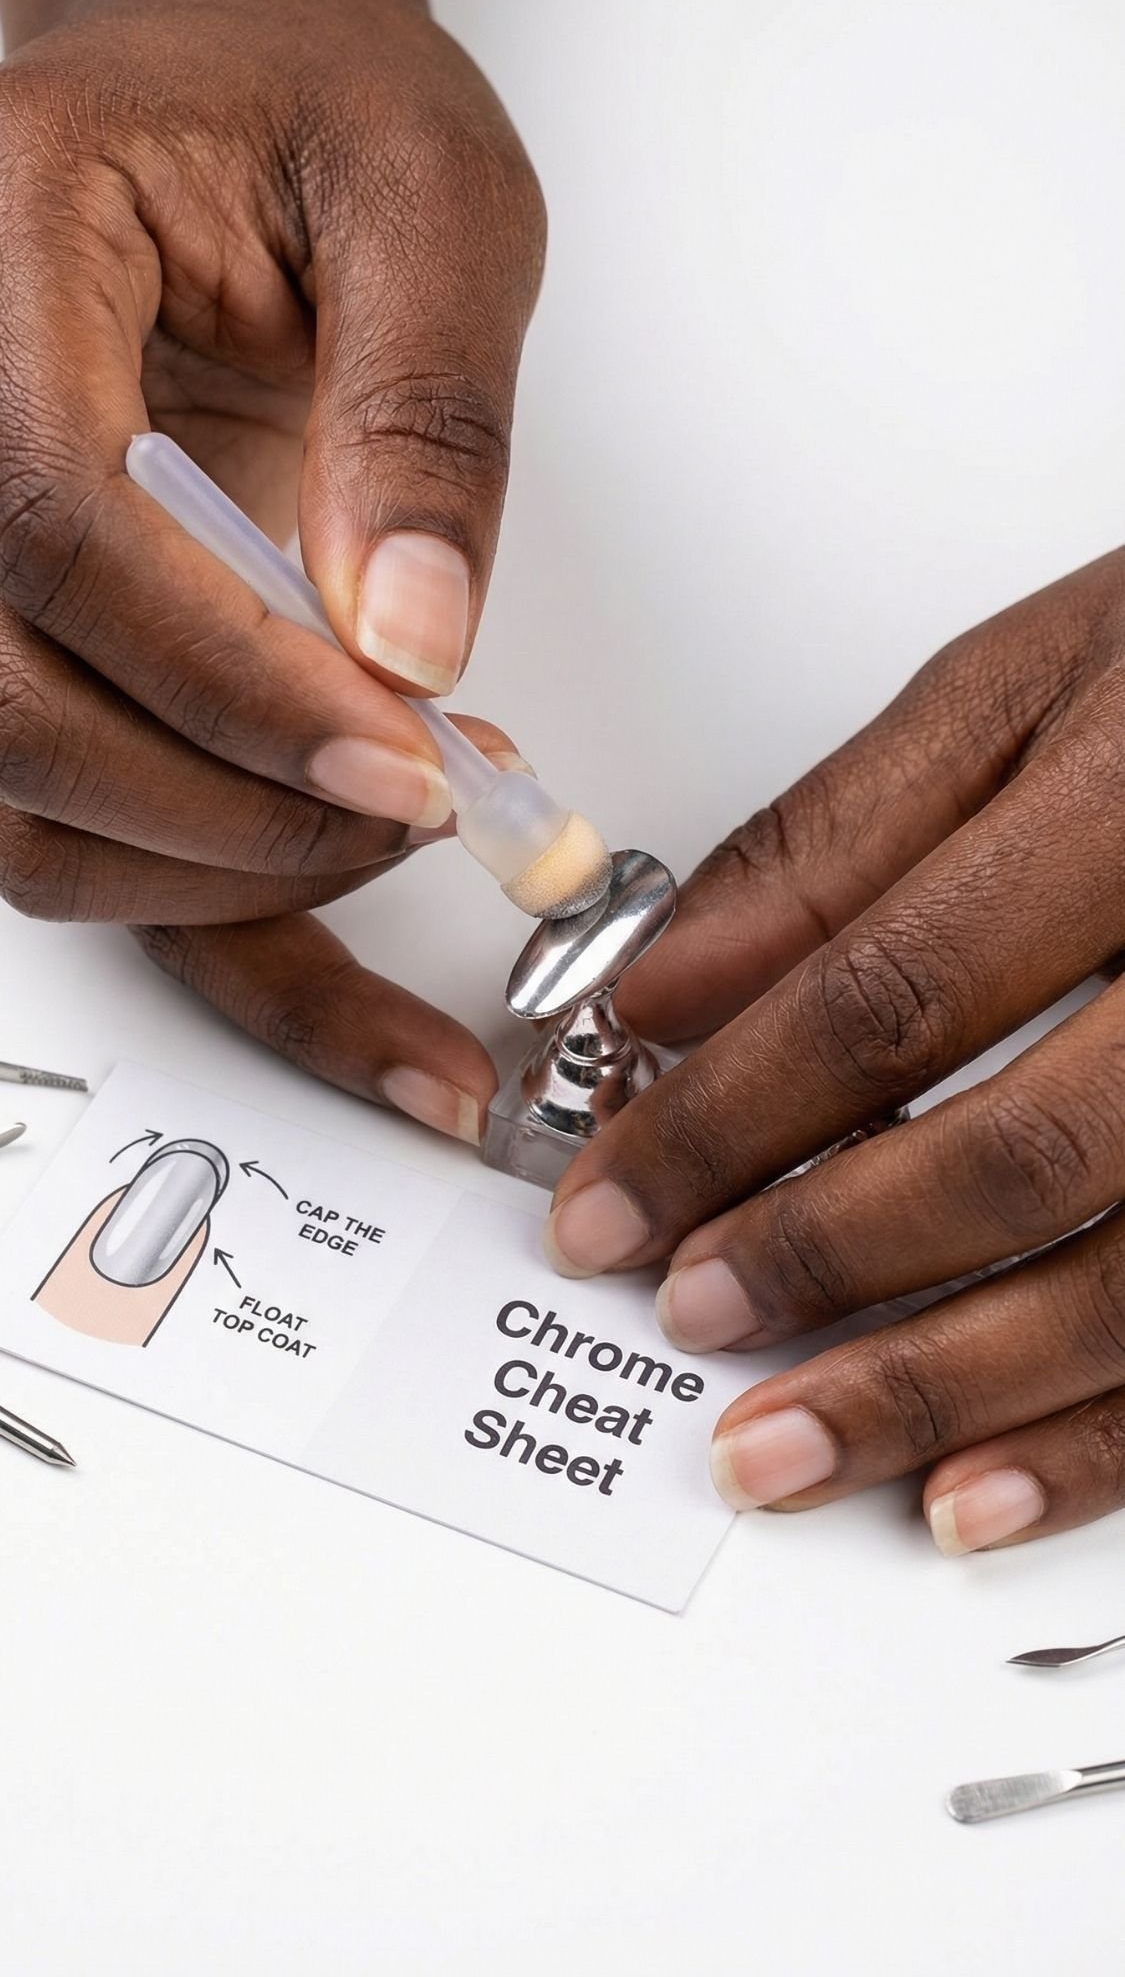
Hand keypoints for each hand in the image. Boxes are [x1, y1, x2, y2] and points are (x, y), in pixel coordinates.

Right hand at [0, 0, 544, 1135]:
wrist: (217, 86)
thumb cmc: (297, 98)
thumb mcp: (426, 198)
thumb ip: (422, 416)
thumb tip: (410, 643)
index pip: (53, 528)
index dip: (227, 680)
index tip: (397, 762)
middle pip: (2, 706)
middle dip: (225, 809)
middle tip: (419, 813)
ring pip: (20, 811)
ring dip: (218, 883)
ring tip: (394, 847)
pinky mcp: (33, 651)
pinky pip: (79, 835)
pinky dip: (217, 928)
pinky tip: (352, 982)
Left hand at [545, 546, 1124, 1551]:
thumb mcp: (1032, 682)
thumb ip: (841, 840)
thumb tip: (666, 991)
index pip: (896, 994)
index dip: (732, 1116)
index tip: (613, 1198)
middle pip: (1022, 1157)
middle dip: (829, 1259)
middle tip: (691, 1316)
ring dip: (943, 1391)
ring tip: (791, 1451)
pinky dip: (1093, 1444)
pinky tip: (975, 1496)